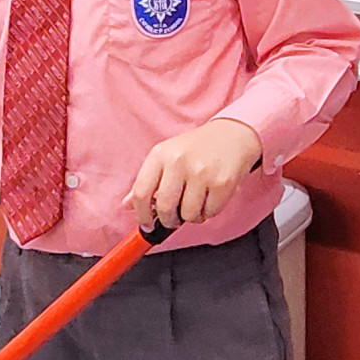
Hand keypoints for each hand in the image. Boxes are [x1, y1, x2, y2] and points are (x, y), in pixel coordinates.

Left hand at [125, 118, 261, 229]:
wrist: (232, 134)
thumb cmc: (196, 147)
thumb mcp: (166, 156)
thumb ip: (146, 181)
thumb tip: (127, 205)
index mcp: (160, 154)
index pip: (141, 192)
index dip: (142, 215)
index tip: (146, 224)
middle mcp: (179, 161)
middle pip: (164, 208)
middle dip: (168, 220)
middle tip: (173, 219)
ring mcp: (202, 172)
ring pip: (188, 214)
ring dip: (190, 216)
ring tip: (195, 202)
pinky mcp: (222, 182)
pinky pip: (209, 213)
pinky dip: (208, 212)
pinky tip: (209, 198)